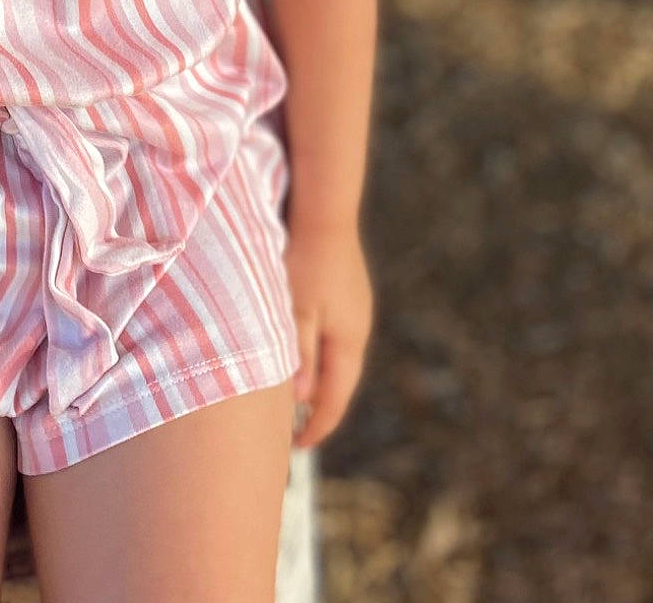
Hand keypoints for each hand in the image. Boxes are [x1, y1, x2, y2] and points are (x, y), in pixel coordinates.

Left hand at [285, 224, 372, 449]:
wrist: (324, 206)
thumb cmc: (302, 257)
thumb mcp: (295, 311)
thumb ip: (298, 355)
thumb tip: (301, 399)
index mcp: (348, 340)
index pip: (334, 398)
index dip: (316, 427)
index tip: (295, 447)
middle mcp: (358, 326)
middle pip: (340, 380)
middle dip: (318, 407)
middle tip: (293, 430)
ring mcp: (355, 306)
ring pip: (337, 355)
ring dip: (318, 377)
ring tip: (295, 395)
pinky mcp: (347, 289)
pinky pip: (334, 332)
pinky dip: (318, 351)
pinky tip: (301, 348)